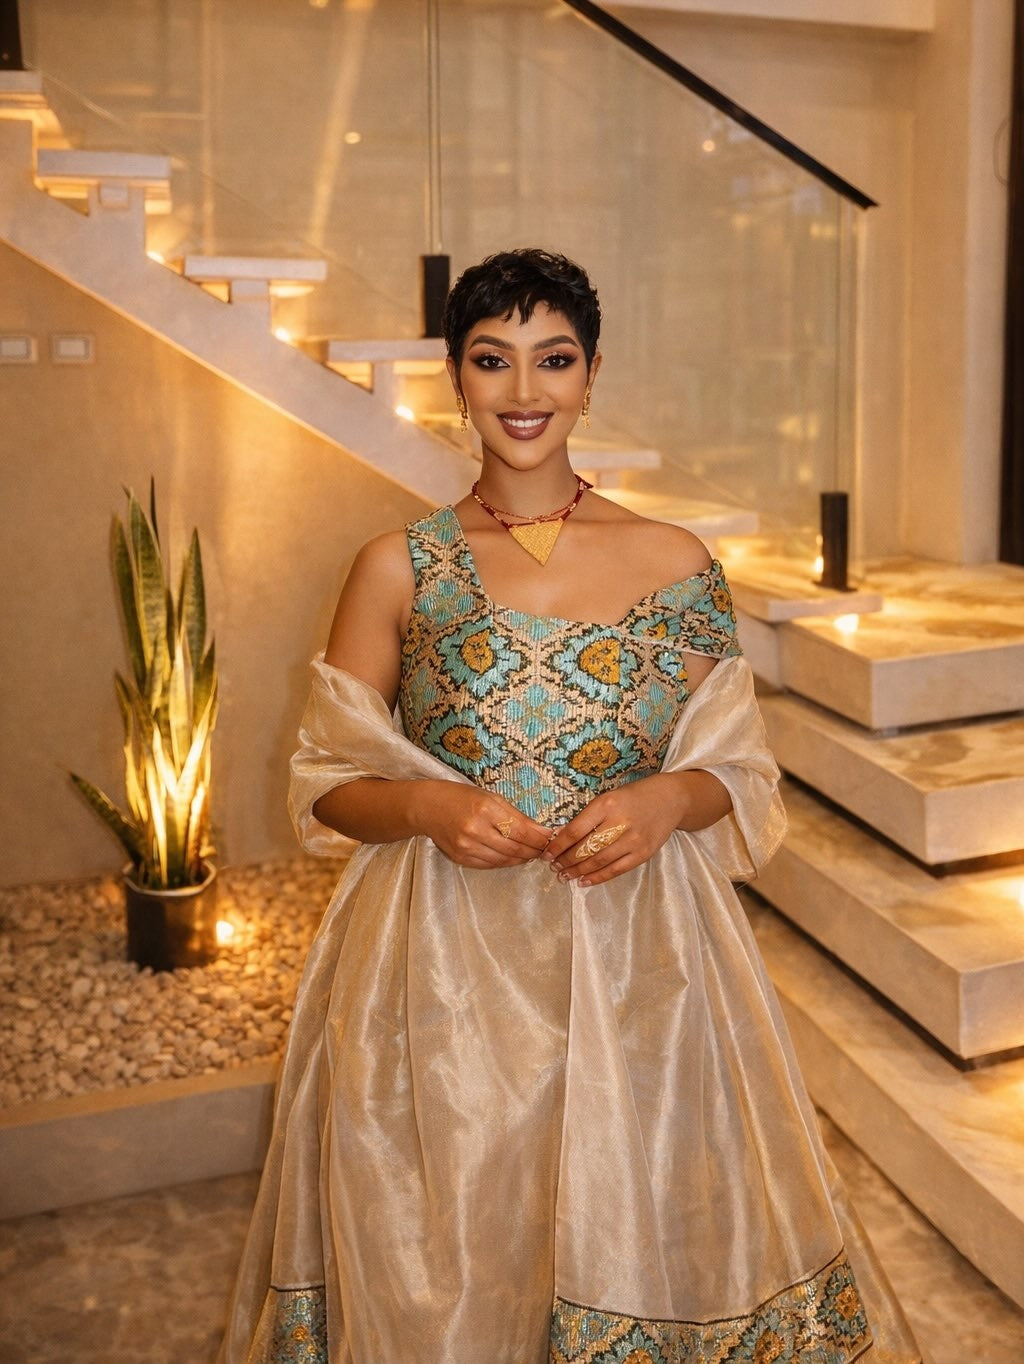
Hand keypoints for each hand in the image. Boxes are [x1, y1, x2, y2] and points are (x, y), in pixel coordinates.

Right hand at [411, 782, 551, 868]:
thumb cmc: (461, 797)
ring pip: (504, 860)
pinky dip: (504, 862)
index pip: (522, 830)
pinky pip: (489, 865)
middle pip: (515, 848)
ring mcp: (467, 846)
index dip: (540, 838)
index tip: (552, 839)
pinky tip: (512, 857)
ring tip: (531, 854)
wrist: (427, 807)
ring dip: (521, 859)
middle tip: (546, 851)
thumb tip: (541, 831)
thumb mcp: (490, 797)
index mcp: (486, 809)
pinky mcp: (461, 858)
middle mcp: (476, 829)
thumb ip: (515, 814)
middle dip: (534, 851)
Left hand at [544, 773, 695, 887]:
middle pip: (585, 848)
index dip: (558, 845)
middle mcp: (619, 822)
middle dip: (565, 860)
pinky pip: (616, 870)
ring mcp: (633, 840)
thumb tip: (561, 836)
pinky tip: (584, 881)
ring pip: (598, 861)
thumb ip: (588, 815)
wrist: (671, 799)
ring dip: (577, 871)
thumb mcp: (609, 797)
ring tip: (564, 875)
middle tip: (553, 866)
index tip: (546, 853)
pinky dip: (598, 877)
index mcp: (607, 804)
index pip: (575, 830)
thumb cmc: (634, 796)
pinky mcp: (643, 853)